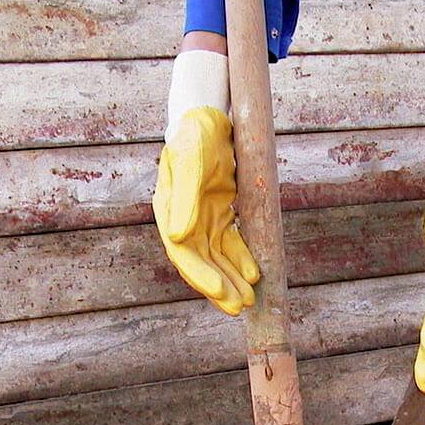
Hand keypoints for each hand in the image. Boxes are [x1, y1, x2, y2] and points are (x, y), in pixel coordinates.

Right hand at [154, 49, 259, 315]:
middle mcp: (184, 220)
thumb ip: (185, 198)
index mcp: (169, 212)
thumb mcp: (190, 161)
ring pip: (218, 257)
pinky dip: (242, 258)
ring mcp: (203, 217)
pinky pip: (232, 241)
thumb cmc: (193, 136)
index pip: (184, 252)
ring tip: (248, 302)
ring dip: (232, 279)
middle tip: (239, 308)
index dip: (200, 274)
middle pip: (202, 261)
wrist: (205, 116)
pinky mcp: (220, 212)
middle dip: (219, 286)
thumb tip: (180, 237)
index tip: (219, 292)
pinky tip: (254, 274)